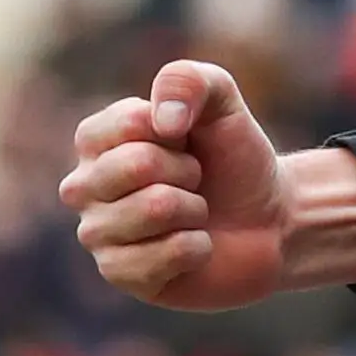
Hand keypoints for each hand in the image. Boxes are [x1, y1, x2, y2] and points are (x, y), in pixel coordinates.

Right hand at [59, 60, 298, 309]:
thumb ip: (189, 81)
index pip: (127, 123)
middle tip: (196, 180)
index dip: (175, 131)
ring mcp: (97, 233)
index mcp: (97, 140)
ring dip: (194, 209)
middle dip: (188, 170)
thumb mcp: (223, 104)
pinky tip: (196, 246)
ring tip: (195, 213)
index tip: (187, 142)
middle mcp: (84, 186)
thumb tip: (162, 120)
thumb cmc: (235, 161)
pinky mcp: (119, 274)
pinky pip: (163, 255)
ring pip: (153, 209)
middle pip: (135, 165)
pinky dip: (196, 247)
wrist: (271, 221)